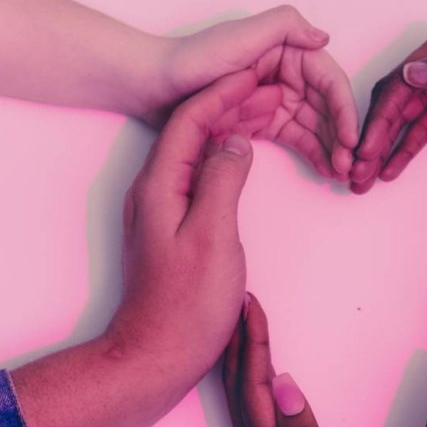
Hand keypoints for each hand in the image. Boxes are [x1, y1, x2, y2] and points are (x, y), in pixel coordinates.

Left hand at [104, 70, 257, 398]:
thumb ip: (223, 181)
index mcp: (160, 185)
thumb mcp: (213, 237)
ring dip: (229, 127)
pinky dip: (226, 157)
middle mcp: (155, 189)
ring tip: (266, 111)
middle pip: (192, 129)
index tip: (257, 71)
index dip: (224, 92)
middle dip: (230, 102)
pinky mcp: (174, 226)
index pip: (191, 120)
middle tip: (271, 86)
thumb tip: (237, 141)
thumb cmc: (186, 305)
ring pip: (197, 151)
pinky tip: (245, 157)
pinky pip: (200, 175)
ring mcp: (163, 208)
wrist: (157, 354)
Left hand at [141, 5, 358, 180]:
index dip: (343, 109)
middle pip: (325, 106)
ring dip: (331, 147)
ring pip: (314, 125)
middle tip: (349, 166)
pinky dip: (311, 152)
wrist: (150, 86)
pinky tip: (324, 170)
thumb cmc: (191, 60)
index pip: (327, 80)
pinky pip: (294, 137)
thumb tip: (323, 37)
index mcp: (284, 49)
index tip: (351, 139)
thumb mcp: (240, 37)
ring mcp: (271, 98)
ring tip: (341, 174)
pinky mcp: (259, 120)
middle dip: (341, 135)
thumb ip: (284, 27)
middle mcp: (283, 72)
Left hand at [222, 295, 383, 426]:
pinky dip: (256, 394)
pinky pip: (257, 425)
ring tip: (247, 331)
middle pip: (243, 394)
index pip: (257, 391)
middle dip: (241, 345)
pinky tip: (265, 388)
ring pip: (247, 408)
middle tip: (242, 302)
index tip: (249, 303)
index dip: (253, 345)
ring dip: (246, 366)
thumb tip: (287, 387)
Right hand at [351, 18, 426, 191]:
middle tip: (355, 170)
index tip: (363, 149)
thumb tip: (410, 72)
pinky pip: (423, 127)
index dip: (378, 118)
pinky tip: (389, 169)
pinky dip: (405, 148)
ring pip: (404, 116)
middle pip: (396, 98)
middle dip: (373, 136)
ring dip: (383, 146)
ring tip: (364, 177)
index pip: (402, 80)